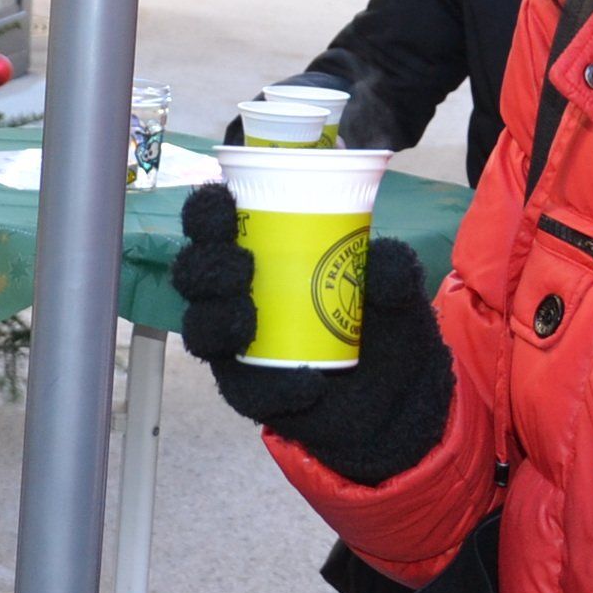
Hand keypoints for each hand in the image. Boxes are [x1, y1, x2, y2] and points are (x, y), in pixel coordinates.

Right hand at [171, 184, 455, 484]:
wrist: (397, 390)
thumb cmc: (380, 322)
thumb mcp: (396, 292)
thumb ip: (393, 269)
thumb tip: (382, 254)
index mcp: (257, 256)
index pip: (217, 227)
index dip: (208, 212)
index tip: (223, 199)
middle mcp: (234, 296)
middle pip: (195, 275)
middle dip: (206, 267)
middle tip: (241, 265)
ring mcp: (236, 346)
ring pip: (202, 331)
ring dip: (217, 321)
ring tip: (246, 320)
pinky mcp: (251, 392)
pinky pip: (250, 392)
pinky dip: (277, 388)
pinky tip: (308, 385)